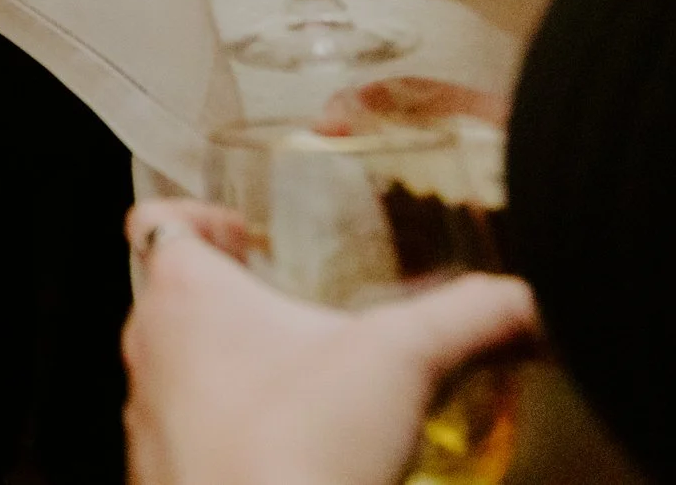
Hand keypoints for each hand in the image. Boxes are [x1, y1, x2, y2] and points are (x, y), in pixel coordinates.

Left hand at [123, 202, 537, 484]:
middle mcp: (148, 349)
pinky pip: (185, 437)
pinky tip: (289, 451)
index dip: (198, 215)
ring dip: (226, 367)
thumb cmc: (304, 445)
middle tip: (290, 303)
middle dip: (229, 296)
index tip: (246, 233)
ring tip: (299, 382)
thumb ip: (473, 316)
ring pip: (175, 369)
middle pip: (170, 296)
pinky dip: (225, 433)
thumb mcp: (404, 360)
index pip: (154, 221)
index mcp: (183, 295)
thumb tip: (529, 296)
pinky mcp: (159, 476)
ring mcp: (145, 419)